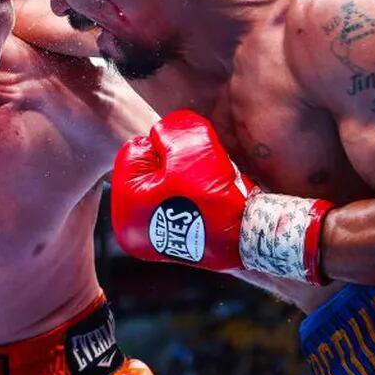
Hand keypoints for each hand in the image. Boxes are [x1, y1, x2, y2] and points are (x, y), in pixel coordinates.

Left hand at [111, 110, 334, 283]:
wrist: (249, 237)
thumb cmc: (215, 196)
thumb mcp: (190, 149)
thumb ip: (169, 131)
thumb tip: (160, 133)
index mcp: (125, 208)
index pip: (135, 151)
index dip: (166, 147)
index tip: (188, 162)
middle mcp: (130, 229)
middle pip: (148, 170)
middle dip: (174, 165)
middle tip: (198, 175)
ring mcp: (150, 240)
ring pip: (164, 187)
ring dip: (185, 180)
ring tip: (206, 190)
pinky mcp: (172, 244)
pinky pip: (177, 205)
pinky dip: (191, 199)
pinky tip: (207, 203)